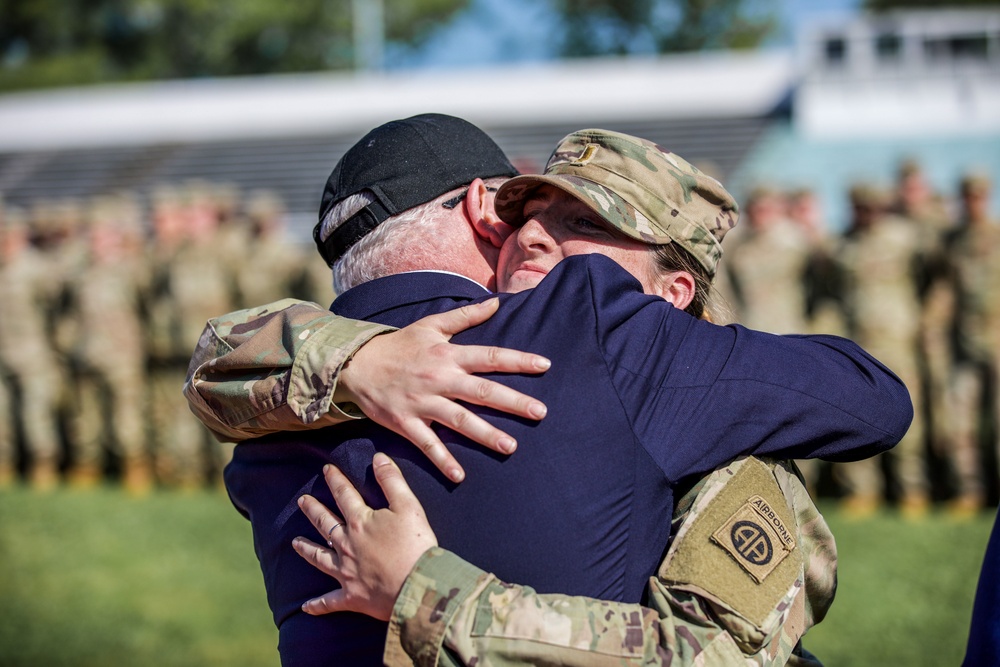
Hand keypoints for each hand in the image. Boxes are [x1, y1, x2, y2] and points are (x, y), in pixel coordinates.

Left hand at [293, 453, 436, 620]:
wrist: (417, 586)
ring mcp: (346, 572)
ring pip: (320, 558)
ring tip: (295, 542)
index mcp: (360, 522)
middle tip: (302, 500)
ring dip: (306, 549)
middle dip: (313, 510)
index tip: (326, 469)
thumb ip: (392, 481)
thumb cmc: (415, 545)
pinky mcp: (351, 597)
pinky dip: (317, 605)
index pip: (344, 495)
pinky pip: (329, 602)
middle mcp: (347, 545)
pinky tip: (305, 607)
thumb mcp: (408, 506)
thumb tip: (378, 458)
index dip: (335, 480)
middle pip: (325, 524)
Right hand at [337, 298, 549, 482]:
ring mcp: (423, 403)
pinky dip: (442, 459)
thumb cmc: (400, 345)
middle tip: (540, 412)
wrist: (358, 364)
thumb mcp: (431, 324)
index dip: (518, 360)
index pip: (490, 357)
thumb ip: (466, 316)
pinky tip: (459, 475)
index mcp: (448, 354)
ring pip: (459, 420)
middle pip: (481, 391)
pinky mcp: (405, 422)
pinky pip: (426, 443)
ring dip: (485, 434)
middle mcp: (439, 379)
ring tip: (510, 446)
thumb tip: (496, 303)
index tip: (544, 366)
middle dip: (512, 402)